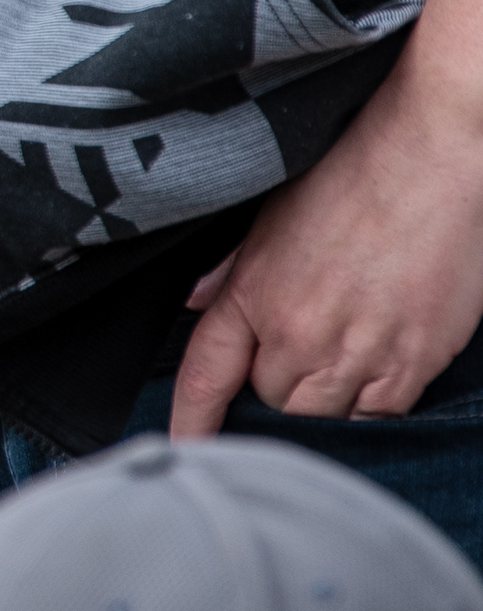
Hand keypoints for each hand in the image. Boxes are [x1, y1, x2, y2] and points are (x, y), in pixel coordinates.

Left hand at [172, 41, 482, 431]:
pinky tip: (379, 364)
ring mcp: (359, 353)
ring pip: (324, 416)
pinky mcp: (415, 362)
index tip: (180, 448)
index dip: (190, 421)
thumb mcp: (268, 217)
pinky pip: (380, 414)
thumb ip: (229, 269)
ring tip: (343, 350)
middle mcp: (299, 333)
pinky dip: (373, 403)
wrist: (429, 162)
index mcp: (253, 295)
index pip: (205, 376)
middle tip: (301, 348)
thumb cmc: (348, 179)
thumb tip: (193, 302)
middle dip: (276, 387)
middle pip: (272, 402)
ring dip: (325, 399)